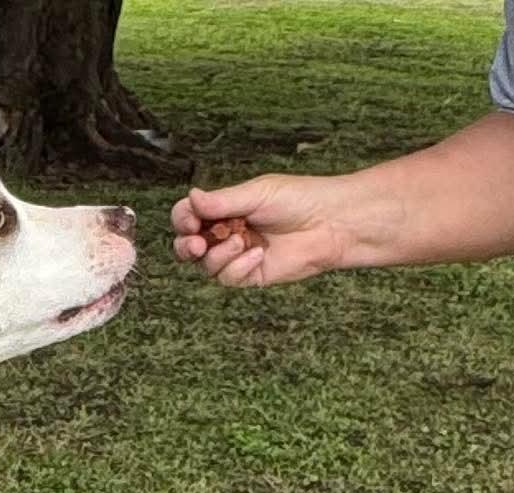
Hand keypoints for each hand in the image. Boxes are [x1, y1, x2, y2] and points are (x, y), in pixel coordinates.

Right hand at [171, 175, 355, 287]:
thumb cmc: (299, 200)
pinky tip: (258, 253)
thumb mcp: (256, 193)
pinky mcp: (251, 275)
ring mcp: (237, 256)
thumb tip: (191, 197)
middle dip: (187, 246)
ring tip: (242, 240)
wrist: (331, 224)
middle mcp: (226, 233)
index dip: (183, 220)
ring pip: (206, 265)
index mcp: (225, 209)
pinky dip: (238, 266)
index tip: (190, 221)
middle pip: (187, 247)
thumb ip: (221, 201)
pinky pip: (228, 278)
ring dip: (218, 254)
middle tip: (197, 243)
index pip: (188, 216)